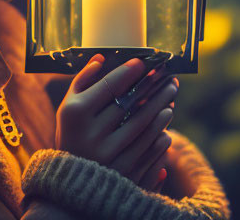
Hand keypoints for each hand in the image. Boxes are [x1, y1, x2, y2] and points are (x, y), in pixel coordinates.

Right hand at [55, 54, 177, 191]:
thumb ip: (82, 81)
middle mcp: (91, 134)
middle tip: (168, 77)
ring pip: (142, 126)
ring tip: (170, 96)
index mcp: (76, 113)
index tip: (142, 62)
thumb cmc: (72, 134)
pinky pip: (148, 149)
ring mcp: (108, 155)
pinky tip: (166, 121)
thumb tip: (100, 59)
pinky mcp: (123, 173)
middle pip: (129, 104)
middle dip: (152, 88)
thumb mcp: (68, 107)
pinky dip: (160, 133)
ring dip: (161, 108)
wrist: (72, 180)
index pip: (108, 86)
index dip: (127, 72)